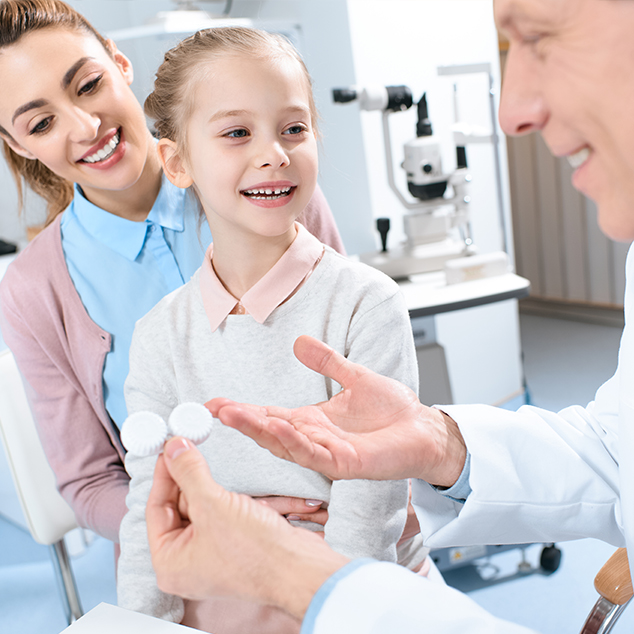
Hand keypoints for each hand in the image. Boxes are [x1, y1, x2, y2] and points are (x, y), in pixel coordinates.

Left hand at [146, 437, 347, 619]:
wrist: (300, 567)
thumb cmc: (256, 553)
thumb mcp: (213, 504)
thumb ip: (189, 473)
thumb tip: (174, 449)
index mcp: (170, 562)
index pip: (157, 508)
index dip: (163, 473)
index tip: (170, 447)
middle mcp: (188, 560)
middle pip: (178, 506)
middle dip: (186, 476)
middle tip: (188, 444)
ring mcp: (212, 552)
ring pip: (202, 506)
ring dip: (207, 482)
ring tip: (204, 454)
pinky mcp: (234, 543)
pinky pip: (221, 512)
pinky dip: (224, 494)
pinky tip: (227, 475)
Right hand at [207, 335, 465, 486]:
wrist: (424, 428)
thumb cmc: (392, 410)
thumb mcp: (355, 376)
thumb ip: (327, 362)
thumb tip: (299, 342)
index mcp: (312, 421)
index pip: (269, 416)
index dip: (242, 410)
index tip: (213, 402)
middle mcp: (314, 439)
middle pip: (269, 432)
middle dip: (241, 421)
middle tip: (213, 409)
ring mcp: (327, 454)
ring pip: (284, 444)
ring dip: (258, 430)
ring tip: (234, 415)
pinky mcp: (346, 464)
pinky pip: (314, 454)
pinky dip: (294, 441)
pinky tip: (278, 426)